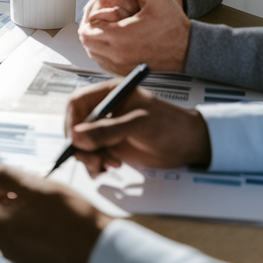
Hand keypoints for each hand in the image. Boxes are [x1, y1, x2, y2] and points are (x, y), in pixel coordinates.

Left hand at [0, 159, 109, 262]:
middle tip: (22, 177)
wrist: (100, 252)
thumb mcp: (37, 187)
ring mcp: (16, 254)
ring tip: (36, 192)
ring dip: (12, 203)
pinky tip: (43, 211)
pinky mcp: (30, 259)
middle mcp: (3, 243)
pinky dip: (21, 219)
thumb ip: (4, 175)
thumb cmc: (73, 219)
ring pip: (3, 222)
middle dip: (0, 189)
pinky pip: (16, 235)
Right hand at [65, 79, 210, 175]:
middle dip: (81, 146)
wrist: (189, 144)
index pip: (77, 103)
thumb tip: (77, 138)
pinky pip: (93, 156)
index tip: (76, 142)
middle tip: (94, 160)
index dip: (72, 122)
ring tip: (107, 166)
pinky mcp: (112, 146)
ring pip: (83, 144)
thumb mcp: (138, 125)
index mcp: (109, 93)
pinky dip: (96, 165)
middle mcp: (104, 110)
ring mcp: (107, 129)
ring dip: (89, 158)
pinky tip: (109, 168)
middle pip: (76, 126)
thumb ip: (107, 131)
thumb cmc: (169, 125)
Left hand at [78, 0, 190, 73]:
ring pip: (93, 53)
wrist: (188, 49)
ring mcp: (121, 66)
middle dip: (90, 26)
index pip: (87, 30)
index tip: (98, 8)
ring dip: (95, 39)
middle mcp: (117, 55)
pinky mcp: (125, 71)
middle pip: (86, 42)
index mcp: (121, 37)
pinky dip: (103, 51)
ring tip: (108, 26)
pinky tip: (113, 39)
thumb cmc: (174, 26)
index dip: (89, 16)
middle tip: (101, 16)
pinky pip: (103, 62)